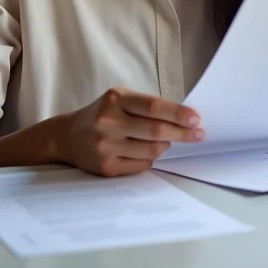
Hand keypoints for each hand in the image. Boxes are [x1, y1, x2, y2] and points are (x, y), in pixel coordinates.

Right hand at [58, 88, 204, 176]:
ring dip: (166, 145)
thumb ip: (148, 106)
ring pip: (152, 150)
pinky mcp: (106, 168)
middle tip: (199, 134)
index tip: (196, 119)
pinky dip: (151, 157)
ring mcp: (106, 147)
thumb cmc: (104, 113)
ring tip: (168, 140)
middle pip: (156, 131)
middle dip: (182, 133)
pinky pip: (142, 165)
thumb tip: (184, 118)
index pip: (153, 107)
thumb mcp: (121, 99)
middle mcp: (108, 122)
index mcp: (115, 100)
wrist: (68, 136)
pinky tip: (147, 151)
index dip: (178, 113)